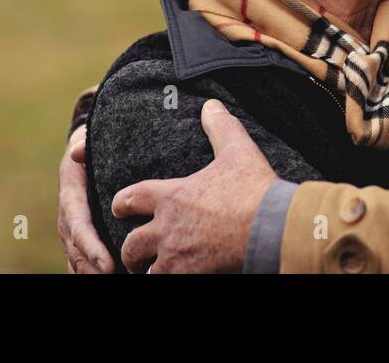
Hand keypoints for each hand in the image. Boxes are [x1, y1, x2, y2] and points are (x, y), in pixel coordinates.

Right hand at [57, 125, 113, 273]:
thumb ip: (83, 145)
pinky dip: (92, 272)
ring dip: (93, 273)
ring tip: (118, 280)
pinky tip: (112, 277)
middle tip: (116, 278)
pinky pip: (82, 261)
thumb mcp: (87, 140)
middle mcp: (68, 219)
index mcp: (71, 198)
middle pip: (78, 252)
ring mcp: (72, 232)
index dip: (92, 248)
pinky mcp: (80, 238)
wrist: (81, 153)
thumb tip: (77, 150)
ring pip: (78, 261)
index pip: (79, 229)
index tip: (108, 265)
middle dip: (95, 269)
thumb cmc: (90, 148)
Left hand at [113, 100, 277, 273]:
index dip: (122, 202)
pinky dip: (166, 279)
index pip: (132, 197)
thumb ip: (221, 127)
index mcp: (172, 196)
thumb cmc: (253, 188)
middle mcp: (167, 228)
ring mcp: (176, 255)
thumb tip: (211, 105)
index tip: (119, 207)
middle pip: (132, 244)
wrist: (269, 227)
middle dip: (130, 250)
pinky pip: (165, 282)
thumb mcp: (238, 150)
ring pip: (146, 270)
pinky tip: (176, 277)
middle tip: (132, 253)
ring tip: (152, 271)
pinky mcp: (189, 274)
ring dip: (148, 270)